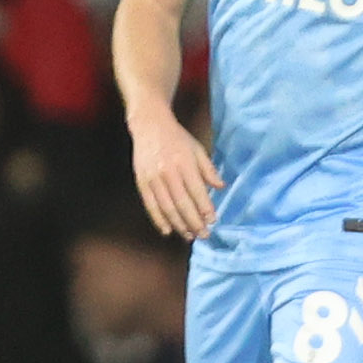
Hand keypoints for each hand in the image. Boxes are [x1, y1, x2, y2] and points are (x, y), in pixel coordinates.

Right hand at [132, 115, 222, 238]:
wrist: (149, 126)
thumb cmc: (178, 139)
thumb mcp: (198, 149)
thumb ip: (209, 169)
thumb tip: (221, 187)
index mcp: (185, 164)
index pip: (197, 191)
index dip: (205, 208)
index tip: (213, 221)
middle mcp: (168, 173)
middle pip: (182, 203)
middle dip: (194, 222)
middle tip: (204, 235)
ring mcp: (153, 178)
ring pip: (166, 207)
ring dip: (178, 224)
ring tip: (189, 236)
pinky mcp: (141, 182)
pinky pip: (150, 204)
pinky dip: (158, 219)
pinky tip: (167, 230)